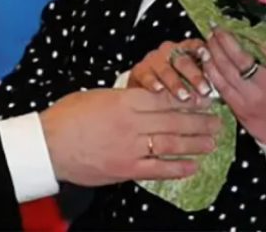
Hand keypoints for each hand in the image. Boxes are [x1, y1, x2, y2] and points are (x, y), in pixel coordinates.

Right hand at [38, 87, 221, 186]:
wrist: (48, 145)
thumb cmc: (67, 117)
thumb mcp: (96, 96)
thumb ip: (123, 98)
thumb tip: (145, 99)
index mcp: (124, 101)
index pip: (164, 99)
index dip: (188, 100)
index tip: (203, 100)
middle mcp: (131, 123)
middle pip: (173, 120)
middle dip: (199, 121)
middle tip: (217, 121)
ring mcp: (129, 148)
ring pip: (170, 143)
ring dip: (194, 143)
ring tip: (211, 141)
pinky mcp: (125, 169)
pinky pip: (157, 169)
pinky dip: (176, 167)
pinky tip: (192, 165)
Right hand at [128, 39, 212, 100]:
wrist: (144, 90)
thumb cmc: (173, 85)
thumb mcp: (189, 81)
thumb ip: (201, 83)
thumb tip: (218, 95)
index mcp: (185, 50)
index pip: (195, 46)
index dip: (203, 52)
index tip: (209, 60)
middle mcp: (169, 51)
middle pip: (182, 59)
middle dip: (194, 75)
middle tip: (205, 90)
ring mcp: (153, 59)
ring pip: (165, 68)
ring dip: (175, 82)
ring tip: (184, 96)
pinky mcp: (139, 70)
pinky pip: (146, 74)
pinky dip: (152, 82)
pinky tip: (159, 90)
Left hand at [201, 28, 265, 145]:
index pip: (265, 47)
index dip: (248, 32)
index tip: (239, 20)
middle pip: (240, 57)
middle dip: (225, 39)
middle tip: (216, 25)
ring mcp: (251, 98)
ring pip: (226, 71)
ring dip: (214, 52)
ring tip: (208, 37)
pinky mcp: (239, 109)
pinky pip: (220, 87)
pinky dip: (211, 71)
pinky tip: (205, 59)